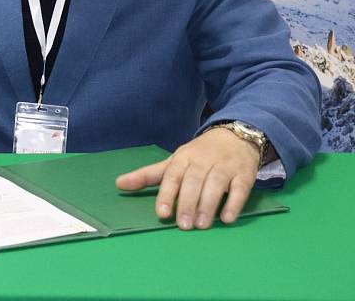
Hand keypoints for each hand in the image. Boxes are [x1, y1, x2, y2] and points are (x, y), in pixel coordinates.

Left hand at [115, 127, 260, 229]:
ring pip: (215, 185)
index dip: (166, 194)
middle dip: (187, 203)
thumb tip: (119, 184)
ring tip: (201, 225)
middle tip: (183, 226)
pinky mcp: (244, 174)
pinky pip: (240, 189)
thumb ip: (148, 175)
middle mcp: (203, 160)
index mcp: (183, 158)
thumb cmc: (199, 155)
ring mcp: (225, 166)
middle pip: (194, 181)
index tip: (161, 213)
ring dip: (208, 205)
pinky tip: (226, 218)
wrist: (235, 137)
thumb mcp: (173, 162)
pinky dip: (234, 203)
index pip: (172, 176)